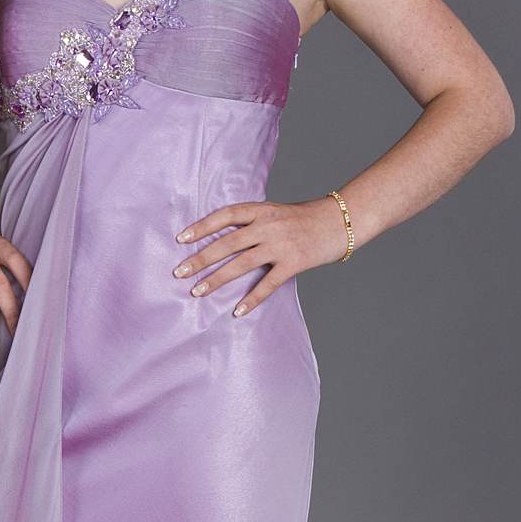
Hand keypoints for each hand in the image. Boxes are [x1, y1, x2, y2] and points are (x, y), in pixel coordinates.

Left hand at [173, 195, 352, 315]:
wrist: (342, 221)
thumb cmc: (306, 218)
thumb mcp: (276, 212)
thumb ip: (253, 223)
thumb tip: (223, 238)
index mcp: (262, 210)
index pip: (225, 215)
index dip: (202, 226)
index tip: (181, 239)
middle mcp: (268, 226)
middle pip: (227, 243)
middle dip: (200, 258)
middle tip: (179, 272)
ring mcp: (281, 245)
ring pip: (241, 264)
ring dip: (216, 279)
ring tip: (197, 292)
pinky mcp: (294, 263)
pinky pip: (268, 284)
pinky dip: (251, 299)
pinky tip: (237, 312)